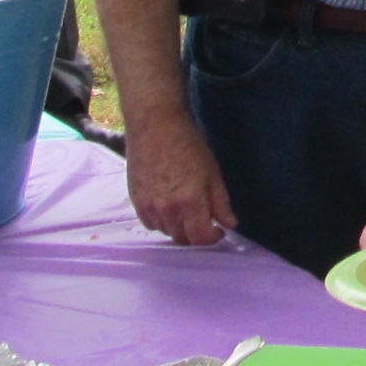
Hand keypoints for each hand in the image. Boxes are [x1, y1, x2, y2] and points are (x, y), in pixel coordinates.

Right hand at [123, 112, 238, 246]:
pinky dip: (162, 222)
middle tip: (205, 222)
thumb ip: (221, 202)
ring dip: (179, 228)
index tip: (219, 231)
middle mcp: (167, 210)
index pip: (200, 238)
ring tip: (187, 213)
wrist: (155, 127)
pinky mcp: (136, 201)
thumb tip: (229, 224)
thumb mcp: (213, 173)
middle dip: (197, 235)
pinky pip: (150, 223)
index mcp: (189, 203)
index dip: (212, 238)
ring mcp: (148, 207)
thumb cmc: (187, 145)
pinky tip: (169, 208)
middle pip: (182, 238)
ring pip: (166, 231)